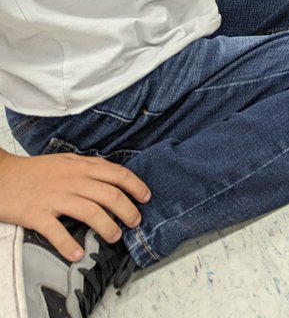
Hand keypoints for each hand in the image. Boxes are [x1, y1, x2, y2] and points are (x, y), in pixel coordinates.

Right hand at [0, 150, 149, 261]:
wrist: (0, 176)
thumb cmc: (34, 171)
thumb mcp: (66, 161)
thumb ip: (88, 167)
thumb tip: (111, 175)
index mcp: (81, 167)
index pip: (118, 174)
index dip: (136, 186)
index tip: (146, 197)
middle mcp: (73, 181)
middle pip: (110, 195)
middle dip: (128, 211)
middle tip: (136, 222)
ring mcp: (55, 198)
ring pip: (91, 212)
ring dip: (108, 227)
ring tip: (115, 237)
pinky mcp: (37, 214)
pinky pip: (56, 231)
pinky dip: (69, 245)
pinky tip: (77, 255)